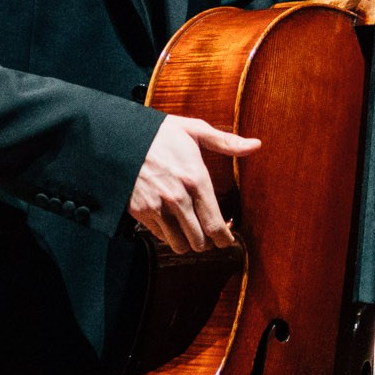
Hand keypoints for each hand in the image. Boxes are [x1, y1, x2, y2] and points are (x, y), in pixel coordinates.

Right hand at [130, 114, 258, 254]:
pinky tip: (170, 222)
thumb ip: (226, 142)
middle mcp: (178, 197)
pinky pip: (160, 237)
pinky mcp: (141, 212)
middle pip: (200, 241)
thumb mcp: (194, 130)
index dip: (224, 239)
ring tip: (189, 231)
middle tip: (208, 235)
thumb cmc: (159, 133)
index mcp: (195, 178)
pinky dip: (167, 234)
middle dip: (207, 241)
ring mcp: (157, 207)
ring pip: (180, 244)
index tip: (227, 240)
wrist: (119, 137)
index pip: (215, 225)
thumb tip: (256, 145)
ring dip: (187, 241)